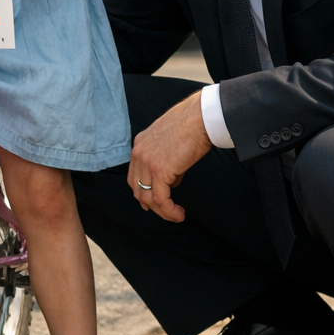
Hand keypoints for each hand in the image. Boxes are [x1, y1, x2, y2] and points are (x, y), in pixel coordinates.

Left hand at [128, 91, 211, 222]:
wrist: (199, 117)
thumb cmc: (191, 124)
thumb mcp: (169, 139)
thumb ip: (165, 157)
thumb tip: (171, 178)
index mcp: (140, 144)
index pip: (134, 175)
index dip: (142, 191)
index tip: (152, 202)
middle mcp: (139, 153)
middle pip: (137, 189)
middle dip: (150, 204)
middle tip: (165, 212)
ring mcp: (147, 162)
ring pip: (148, 197)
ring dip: (162, 211)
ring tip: (176, 216)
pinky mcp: (160, 171)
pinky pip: (161, 199)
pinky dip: (169, 211)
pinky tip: (179, 214)